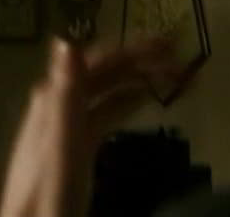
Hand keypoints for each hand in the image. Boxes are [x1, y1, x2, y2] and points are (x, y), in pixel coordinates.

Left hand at [0, 38, 181, 216]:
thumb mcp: (62, 140)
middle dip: (141, 61)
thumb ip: (65, 91)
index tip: (168, 42)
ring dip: (138, 79)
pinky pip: (106, 112)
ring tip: (173, 75)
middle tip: (180, 58)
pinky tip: (143, 102)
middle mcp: (59, 104)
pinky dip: (128, 102)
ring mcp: (67, 125)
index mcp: (55, 98)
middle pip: (104, 73)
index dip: (132, 48)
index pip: (98, 59)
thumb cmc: (49, 190)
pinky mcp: (76, 146)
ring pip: (108, 91)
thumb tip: (66, 38)